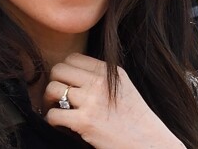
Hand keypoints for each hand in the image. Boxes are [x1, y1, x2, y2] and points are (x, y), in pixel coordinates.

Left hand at [43, 53, 184, 148]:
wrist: (148, 142)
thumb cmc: (135, 117)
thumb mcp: (122, 85)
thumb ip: (102, 75)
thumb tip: (74, 73)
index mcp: (108, 71)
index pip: (73, 58)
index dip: (65, 70)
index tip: (66, 83)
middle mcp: (99, 81)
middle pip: (59, 69)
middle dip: (54, 82)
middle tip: (57, 97)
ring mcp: (91, 101)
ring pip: (53, 89)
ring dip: (50, 101)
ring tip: (57, 110)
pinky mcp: (85, 122)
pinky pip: (54, 114)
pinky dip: (52, 120)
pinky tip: (61, 125)